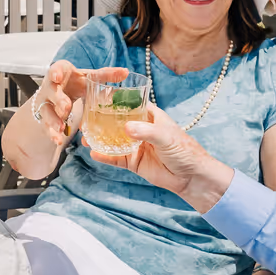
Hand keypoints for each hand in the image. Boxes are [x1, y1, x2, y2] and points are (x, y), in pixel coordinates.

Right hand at [30, 62, 126, 146]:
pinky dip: (52, 133)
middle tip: (66, 107)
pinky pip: (46, 126)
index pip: (56, 69)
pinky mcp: (46, 117)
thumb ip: (105, 75)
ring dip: (53, 119)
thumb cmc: (75, 81)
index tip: (58, 77)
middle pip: (51, 92)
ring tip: (61, 128)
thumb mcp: (88, 77)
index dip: (56, 72)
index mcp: (61, 73)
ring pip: (46, 111)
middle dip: (58, 100)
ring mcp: (46, 103)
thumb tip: (125, 72)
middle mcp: (51, 87)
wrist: (60, 91)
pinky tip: (58, 141)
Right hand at [90, 104, 234, 211]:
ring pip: (113, 140)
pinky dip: (104, 156)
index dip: (116, 100)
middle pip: (117, 121)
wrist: (191, 177)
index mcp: (150, 116)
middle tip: (85, 118)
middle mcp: (141, 129)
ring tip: (84, 136)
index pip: (130, 103)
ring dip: (99, 138)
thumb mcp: (166, 137)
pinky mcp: (133, 162)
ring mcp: (136, 146)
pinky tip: (93, 152)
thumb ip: (147, 132)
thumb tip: (126, 128)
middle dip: (102, 120)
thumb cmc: (184, 151)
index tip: (99, 96)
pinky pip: (115, 158)